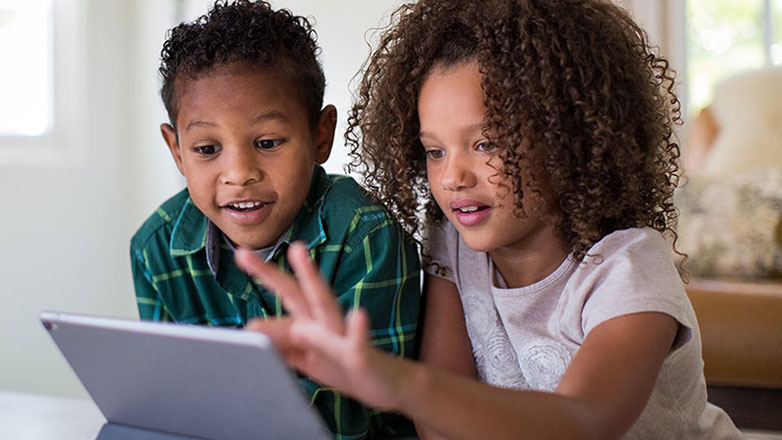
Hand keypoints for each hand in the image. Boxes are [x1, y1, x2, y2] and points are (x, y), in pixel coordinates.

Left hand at [235, 242, 404, 409]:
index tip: (241, 253)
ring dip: (311, 278)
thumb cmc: (345, 366)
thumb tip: (251, 325)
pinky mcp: (360, 355)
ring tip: (299, 252)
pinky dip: (357, 328)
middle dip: (271, 272)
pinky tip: (358, 315)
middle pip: (296, 290)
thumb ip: (281, 340)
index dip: (263, 273)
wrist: (389, 384)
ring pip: (325, 304)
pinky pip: (357, 341)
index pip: (285, 292)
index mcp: (310, 320)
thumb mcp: (307, 355)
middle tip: (246, 252)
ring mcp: (343, 335)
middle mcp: (324, 320)